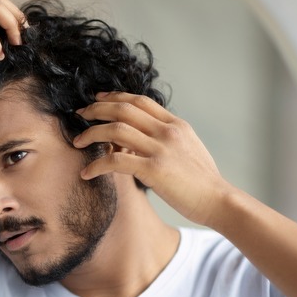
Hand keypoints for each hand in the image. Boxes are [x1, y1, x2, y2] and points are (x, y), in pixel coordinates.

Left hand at [73, 91, 233, 225]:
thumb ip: (165, 138)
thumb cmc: (202, 180)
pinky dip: (96, 164)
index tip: (97, 98)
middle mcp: (167, 131)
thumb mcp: (187, 148)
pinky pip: (115, 160)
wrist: (219, 200)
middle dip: (97, 109)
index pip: (140, 101)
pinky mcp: (153, 169)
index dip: (115, 97)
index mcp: (176, 124)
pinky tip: (86, 172)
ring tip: (77, 142)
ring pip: (115, 130)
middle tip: (80, 114)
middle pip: (123, 109)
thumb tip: (138, 138)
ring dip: (91, 134)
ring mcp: (160, 149)